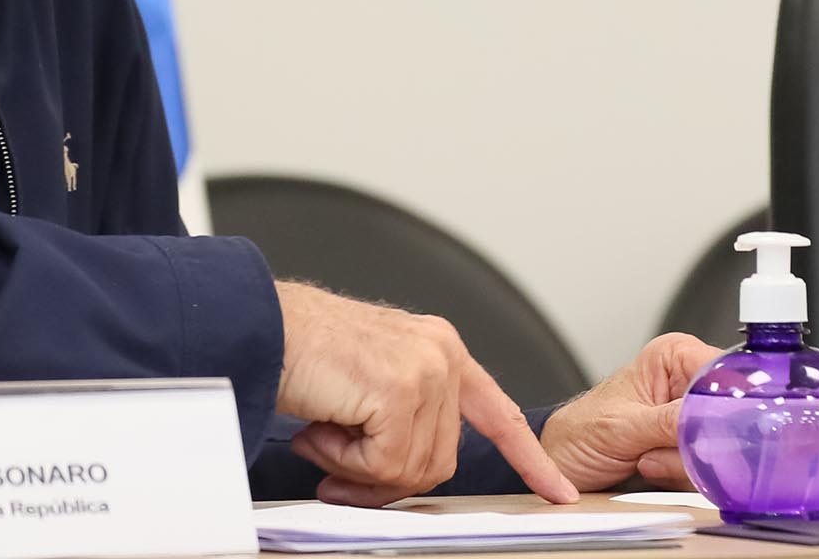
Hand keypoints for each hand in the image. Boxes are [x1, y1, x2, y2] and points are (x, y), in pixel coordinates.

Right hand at [275, 282, 579, 506]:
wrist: (261, 328)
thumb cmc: (304, 356)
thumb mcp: (371, 385)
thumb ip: (404, 421)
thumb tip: (402, 478)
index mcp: (440, 350)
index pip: (497, 413)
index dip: (528, 457)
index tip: (557, 490)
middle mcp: (442, 353)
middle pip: (440, 461)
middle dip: (385, 475)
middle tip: (337, 458)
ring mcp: (426, 369)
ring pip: (413, 469)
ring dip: (359, 466)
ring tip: (327, 428)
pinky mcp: (401, 388)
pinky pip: (386, 464)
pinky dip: (345, 460)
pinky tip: (324, 425)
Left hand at [541, 332, 717, 490]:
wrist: (563, 468)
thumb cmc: (580, 432)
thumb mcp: (623, 426)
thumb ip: (670, 422)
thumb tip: (710, 419)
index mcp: (675, 358)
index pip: (723, 372)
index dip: (725, 403)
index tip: (711, 428)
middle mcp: (689, 384)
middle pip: (727, 416)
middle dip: (695, 442)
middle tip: (657, 449)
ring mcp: (692, 419)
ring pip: (721, 447)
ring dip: (683, 464)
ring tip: (645, 457)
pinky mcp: (691, 448)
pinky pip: (709, 467)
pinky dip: (681, 477)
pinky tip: (651, 468)